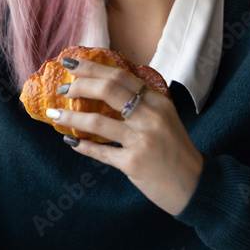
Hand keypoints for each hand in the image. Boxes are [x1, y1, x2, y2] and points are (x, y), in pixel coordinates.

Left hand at [48, 56, 202, 215]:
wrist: (196, 185)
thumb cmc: (176, 150)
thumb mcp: (165, 119)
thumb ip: (141, 104)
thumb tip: (104, 87)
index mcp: (158, 102)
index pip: (120, 76)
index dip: (92, 68)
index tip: (71, 63)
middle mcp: (151, 117)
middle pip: (108, 90)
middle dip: (79, 86)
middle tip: (62, 88)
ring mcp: (142, 140)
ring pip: (97, 121)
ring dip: (70, 117)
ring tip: (54, 114)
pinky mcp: (133, 163)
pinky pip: (100, 151)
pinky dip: (82, 145)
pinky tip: (70, 141)